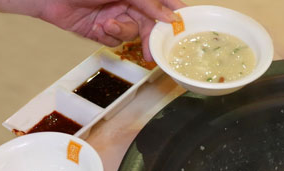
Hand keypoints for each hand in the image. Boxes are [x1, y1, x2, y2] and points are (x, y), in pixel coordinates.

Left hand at [39, 0, 186, 58]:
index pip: (164, 2)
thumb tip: (170, 17)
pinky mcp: (103, 30)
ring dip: (122, 32)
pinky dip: (108, 36)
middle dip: (151, 37)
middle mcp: (130, 2)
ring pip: (134, 34)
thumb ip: (148, 3)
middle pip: (152, 24)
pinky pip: (117, 41)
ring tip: (107, 24)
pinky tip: (97, 27)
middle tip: (152, 51)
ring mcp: (117, 16)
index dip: (175, 14)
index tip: (186, 28)